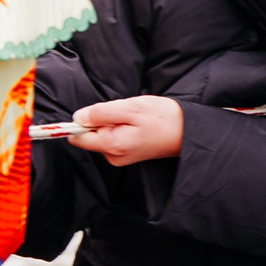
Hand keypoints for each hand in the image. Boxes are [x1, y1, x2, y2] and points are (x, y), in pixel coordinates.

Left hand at [68, 96, 182, 165]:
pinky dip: (120, 128)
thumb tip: (77, 118)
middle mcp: (112, 156)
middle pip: (89, 135)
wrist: (188, 133)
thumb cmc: (163, 119)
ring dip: (113, 123)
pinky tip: (137, 126)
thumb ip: (101, 113)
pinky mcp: (125, 155)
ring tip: (134, 119)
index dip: (83, 121)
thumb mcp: (131, 108)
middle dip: (102, 120)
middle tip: (125, 114)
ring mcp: (119, 157)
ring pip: (101, 135)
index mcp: (112, 145)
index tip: (99, 112)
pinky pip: (112, 138)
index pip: (77, 137)